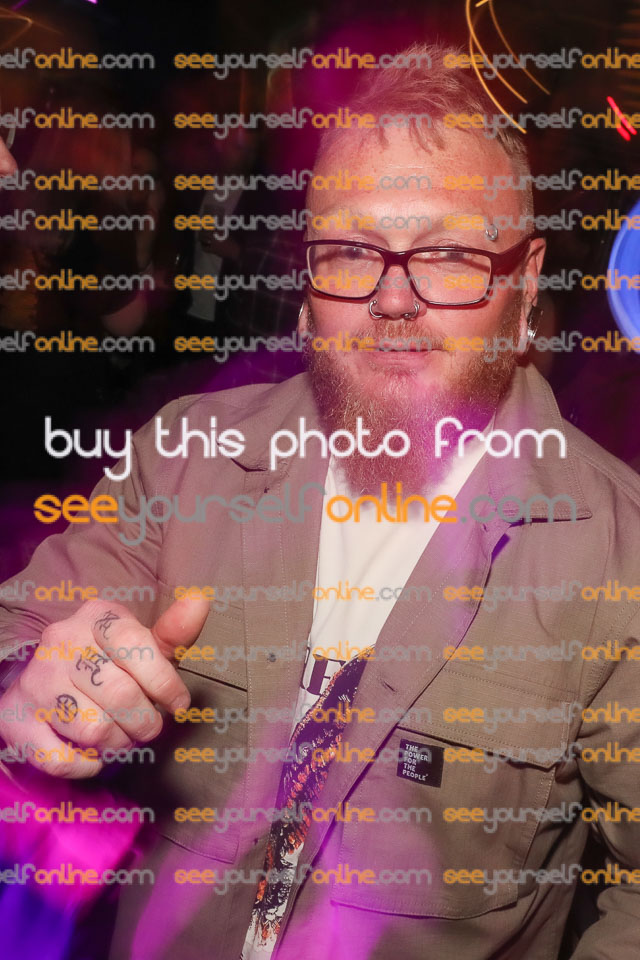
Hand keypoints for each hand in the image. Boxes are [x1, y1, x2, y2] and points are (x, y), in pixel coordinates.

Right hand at [0, 596, 209, 778]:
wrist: (42, 683)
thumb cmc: (106, 664)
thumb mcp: (141, 645)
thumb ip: (173, 632)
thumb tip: (201, 599)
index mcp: (96, 617)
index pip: (136, 645)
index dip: (164, 682)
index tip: (178, 704)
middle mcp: (60, 643)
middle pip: (120, 694)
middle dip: (145, 722)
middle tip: (147, 727)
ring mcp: (36, 681)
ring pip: (94, 730)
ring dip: (118, 745)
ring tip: (119, 736)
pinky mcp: (16, 720)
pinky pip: (62, 761)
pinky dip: (85, 766)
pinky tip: (91, 754)